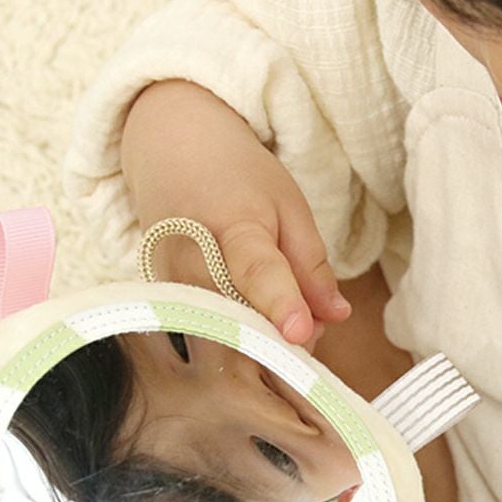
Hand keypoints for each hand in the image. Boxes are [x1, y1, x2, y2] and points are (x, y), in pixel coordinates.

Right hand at [121, 80, 350, 347]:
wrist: (170, 156)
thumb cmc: (237, 178)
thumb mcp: (289, 207)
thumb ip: (312, 266)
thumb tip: (335, 316)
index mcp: (232, 227)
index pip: (256, 272)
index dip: (281, 304)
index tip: (300, 332)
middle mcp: (191, 263)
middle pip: (237, 320)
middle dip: (281, 340)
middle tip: (312, 328)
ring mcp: (172, 288)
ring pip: (222, 338)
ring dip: (263, 345)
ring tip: (286, 322)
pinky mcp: (166, 305)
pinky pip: (209, 336)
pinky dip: (241, 341)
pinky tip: (258, 327)